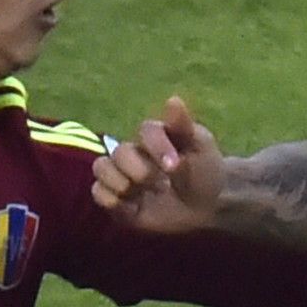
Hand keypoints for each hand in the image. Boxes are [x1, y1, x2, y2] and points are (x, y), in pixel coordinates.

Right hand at [91, 97, 225, 233]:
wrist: (207, 204)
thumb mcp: (200, 147)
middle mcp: (134, 153)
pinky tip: (133, 206)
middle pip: (119, 152)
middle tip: (160, 183)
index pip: (145, 131)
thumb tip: (173, 99)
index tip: (174, 165)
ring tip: (141, 195)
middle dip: (140, 170)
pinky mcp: (118, 200)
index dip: (157, 147)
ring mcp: (123, 175)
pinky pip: (98, 193)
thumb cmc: (204, 171)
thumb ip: (183, 125)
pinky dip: (111, 200)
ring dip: (120, 182)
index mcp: (153, 136)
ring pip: (101, 168)